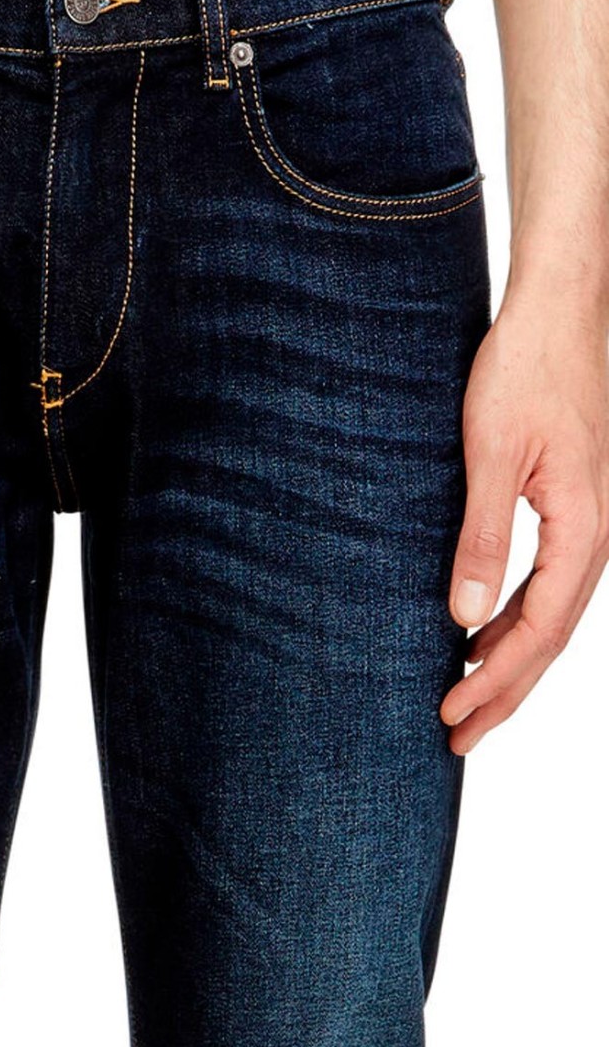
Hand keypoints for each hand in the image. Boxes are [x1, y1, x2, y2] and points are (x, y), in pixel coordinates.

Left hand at [442, 286, 608, 752]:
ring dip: (509, 659)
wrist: (559, 311)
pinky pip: (549, 582)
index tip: (451, 714)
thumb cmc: (525, 369)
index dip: (495, 680)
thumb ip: (481, 536)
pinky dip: (515, 617)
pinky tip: (480, 630)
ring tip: (463, 696)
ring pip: (551, 615)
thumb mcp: (491, 454)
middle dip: (503, 691)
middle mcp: (597, 535)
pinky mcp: (572, 507)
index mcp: (584, 529)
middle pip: (550, 637)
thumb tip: (463, 618)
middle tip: (456, 735)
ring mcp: (589, 523)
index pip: (539, 631)